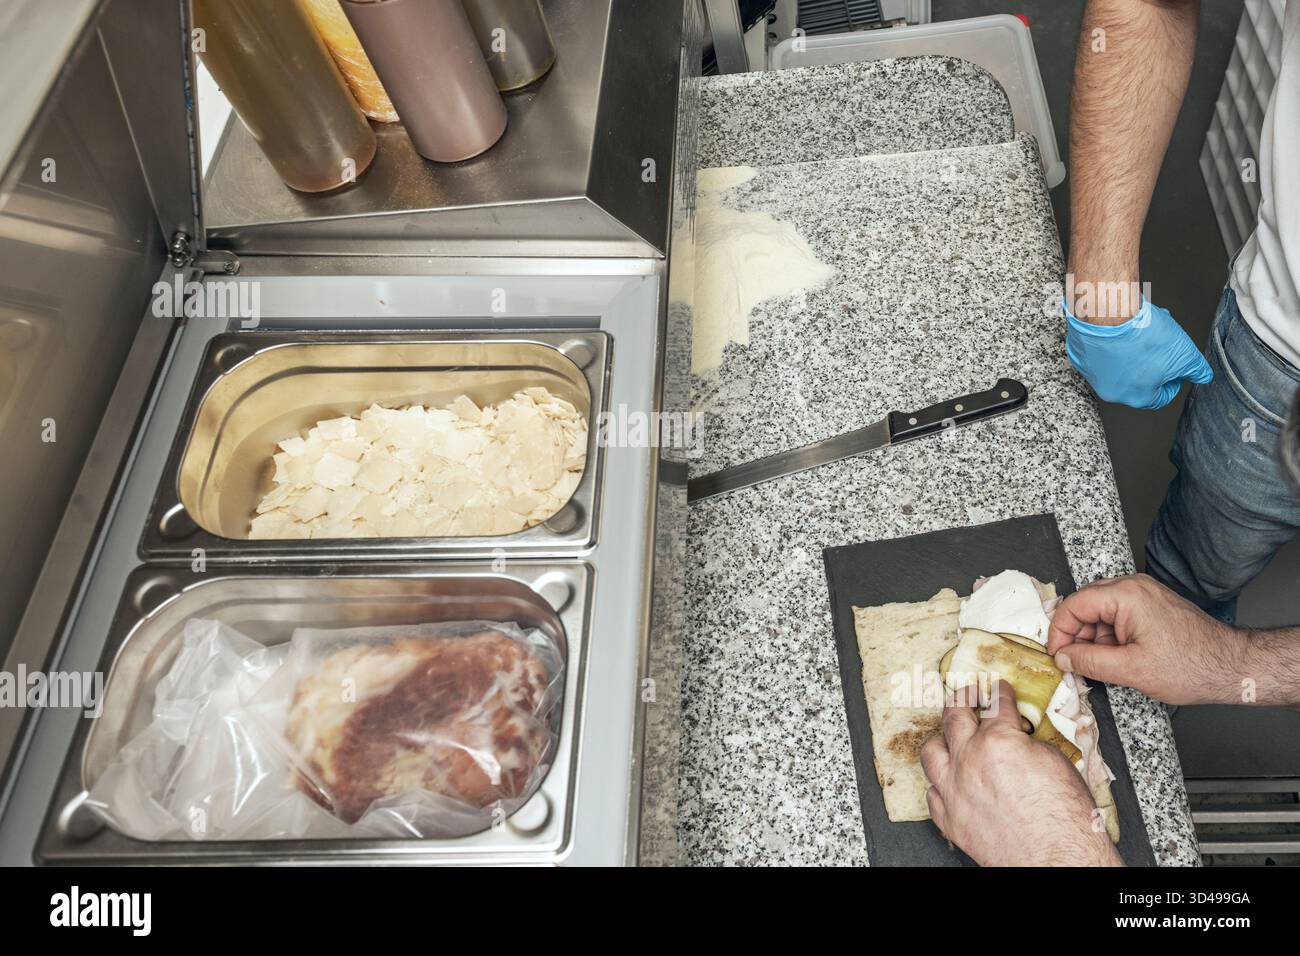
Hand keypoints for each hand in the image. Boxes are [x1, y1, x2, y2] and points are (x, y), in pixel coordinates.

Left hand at [920, 678, 1121, 865]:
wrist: (1058, 860)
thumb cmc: (1065, 819)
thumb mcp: (1055, 761)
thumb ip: (1027, 742)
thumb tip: (1018, 738)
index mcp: (997, 740)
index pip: (995, 703)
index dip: (998, 692)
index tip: (997, 689)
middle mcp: (968, 761)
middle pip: (954, 716)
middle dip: (961, 699)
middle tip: (967, 693)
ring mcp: (953, 790)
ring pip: (931, 752)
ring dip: (941, 740)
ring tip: (948, 735)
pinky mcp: (949, 818)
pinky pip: (932, 793)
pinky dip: (939, 785)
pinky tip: (946, 781)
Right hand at [1047, 574, 1244, 705]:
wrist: (1231, 666)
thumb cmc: (1192, 666)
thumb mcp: (1131, 669)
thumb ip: (1089, 661)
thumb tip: (1062, 658)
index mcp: (1126, 595)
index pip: (1074, 605)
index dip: (1059, 632)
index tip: (1057, 654)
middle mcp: (1134, 587)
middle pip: (1085, 604)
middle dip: (1076, 634)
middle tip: (1075, 661)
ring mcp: (1144, 594)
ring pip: (1100, 611)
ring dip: (1094, 636)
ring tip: (1103, 663)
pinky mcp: (1151, 605)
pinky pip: (1117, 614)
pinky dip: (1110, 635)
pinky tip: (1117, 656)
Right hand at [1063, 297, 1212, 408]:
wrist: (1109, 313)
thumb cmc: (1141, 335)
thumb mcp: (1184, 353)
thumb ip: (1196, 369)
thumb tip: (1202, 376)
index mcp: (1137, 397)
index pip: (1161, 398)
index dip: (1173, 381)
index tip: (1175, 368)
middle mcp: (1111, 392)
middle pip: (1139, 381)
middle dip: (1153, 363)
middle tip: (1160, 345)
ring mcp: (1093, 375)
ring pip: (1119, 367)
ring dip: (1132, 354)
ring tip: (1142, 332)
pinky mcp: (1081, 357)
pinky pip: (1100, 355)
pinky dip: (1111, 346)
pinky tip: (1121, 330)